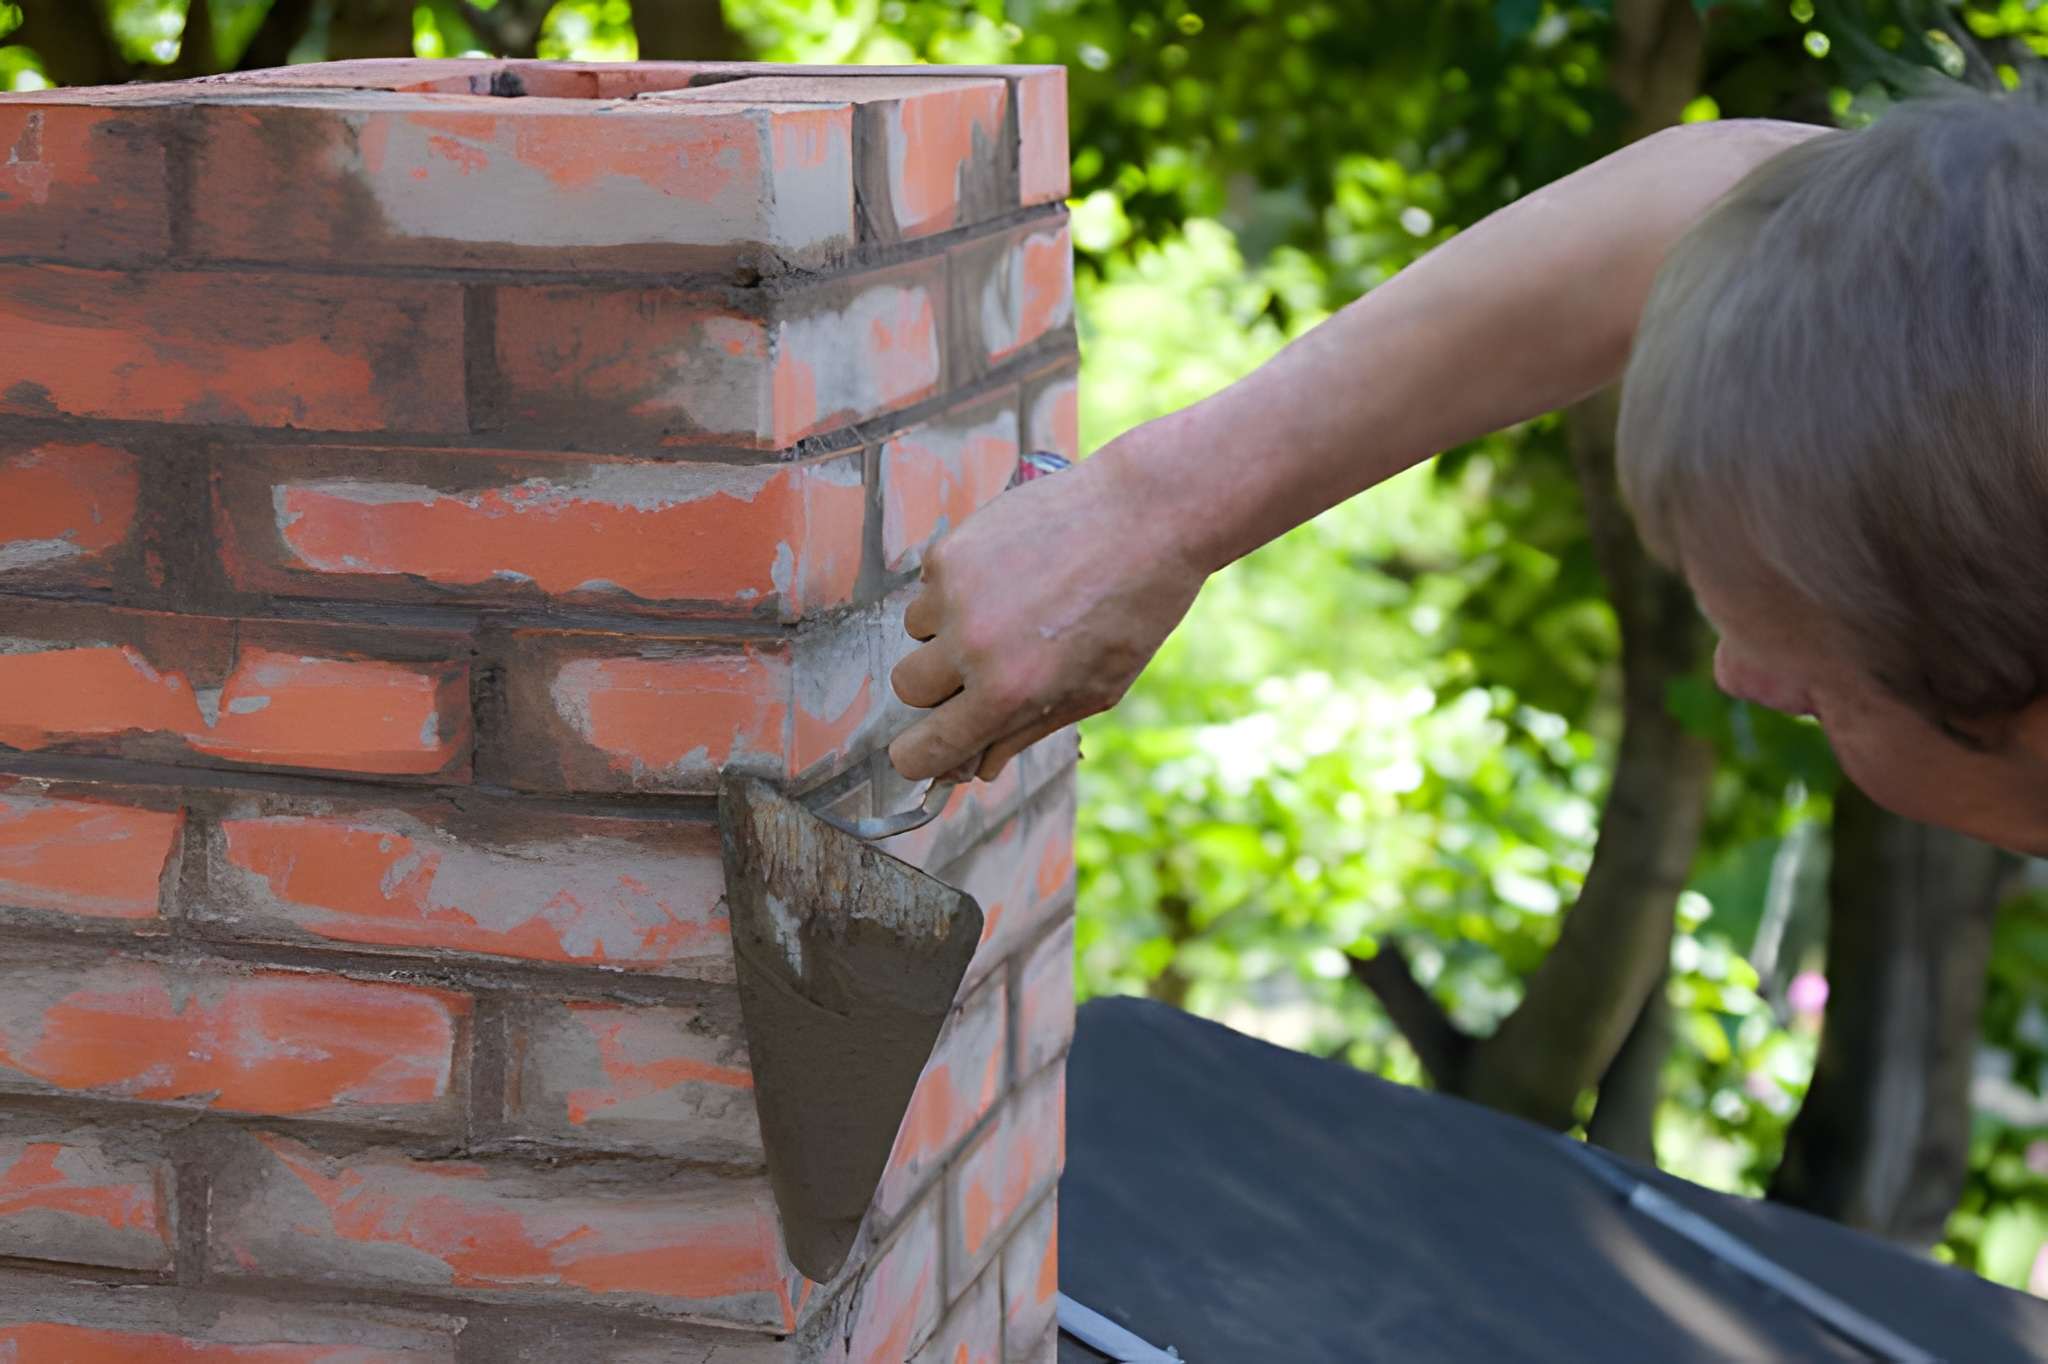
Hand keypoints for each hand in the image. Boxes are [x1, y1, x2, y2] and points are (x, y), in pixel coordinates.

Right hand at [887, 430, 1206, 781]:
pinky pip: (931, 584)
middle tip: (978, 671)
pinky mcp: (951, 548)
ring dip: (947, 631)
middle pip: (907, 689)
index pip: (924, 748)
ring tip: (1008, 608)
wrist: (1146, 515)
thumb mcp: (1096, 689)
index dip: (917, 757)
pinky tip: (1010, 572)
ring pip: (916, 633)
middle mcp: (972, 646)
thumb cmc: (1135, 608)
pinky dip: (958, 587)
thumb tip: (979, 767)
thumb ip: (1028, 731)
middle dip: (935, 689)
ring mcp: (955, 592)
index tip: (921, 752)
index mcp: (1009, 693)